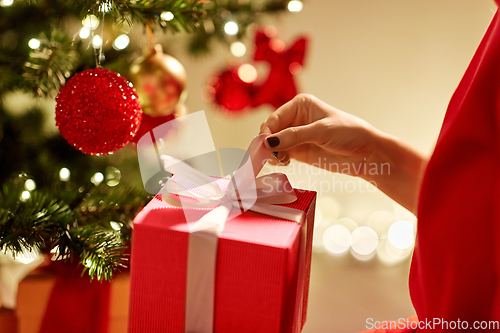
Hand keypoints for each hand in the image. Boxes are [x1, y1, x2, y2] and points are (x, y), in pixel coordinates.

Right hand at [259, 94, 427, 213]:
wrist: (367, 153)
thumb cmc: (349, 133)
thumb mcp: (321, 131)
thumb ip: (294, 136)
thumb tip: (269, 142)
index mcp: (300, 105)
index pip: (274, 118)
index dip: (266, 131)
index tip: (264, 146)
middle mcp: (295, 118)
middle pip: (270, 131)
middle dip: (267, 143)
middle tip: (270, 156)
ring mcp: (296, 136)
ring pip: (273, 144)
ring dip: (272, 153)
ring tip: (281, 160)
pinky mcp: (299, 151)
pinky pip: (280, 154)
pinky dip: (278, 159)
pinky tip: (285, 162)